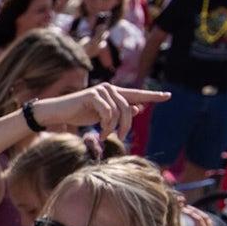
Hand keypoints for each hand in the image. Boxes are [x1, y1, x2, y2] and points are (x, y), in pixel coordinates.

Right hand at [30, 84, 164, 143]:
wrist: (57, 113)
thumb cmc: (78, 114)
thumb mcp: (102, 117)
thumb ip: (119, 113)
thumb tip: (138, 109)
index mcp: (114, 93)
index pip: (137, 94)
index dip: (153, 96)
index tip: (168, 96)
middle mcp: (110, 88)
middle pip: (130, 107)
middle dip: (127, 125)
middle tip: (121, 137)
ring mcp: (101, 90)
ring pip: (120, 111)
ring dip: (114, 127)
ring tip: (106, 135)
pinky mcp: (93, 95)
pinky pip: (108, 113)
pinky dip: (106, 125)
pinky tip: (101, 132)